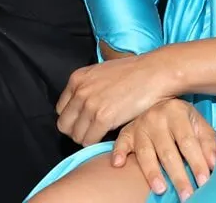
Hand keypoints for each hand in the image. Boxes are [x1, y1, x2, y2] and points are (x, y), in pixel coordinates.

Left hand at [55, 53, 176, 145]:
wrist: (154, 72)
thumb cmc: (134, 73)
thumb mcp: (102, 73)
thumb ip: (88, 87)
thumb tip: (82, 105)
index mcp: (77, 78)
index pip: (61, 109)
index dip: (73, 119)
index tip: (84, 122)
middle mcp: (80, 91)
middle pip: (64, 124)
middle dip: (77, 131)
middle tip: (92, 131)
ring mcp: (90, 104)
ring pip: (75, 135)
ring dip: (87, 138)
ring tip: (102, 134)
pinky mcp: (102, 117)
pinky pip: (89, 140)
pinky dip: (96, 142)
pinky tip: (108, 135)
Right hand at [112, 99, 215, 199]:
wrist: (160, 105)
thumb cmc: (183, 121)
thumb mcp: (199, 125)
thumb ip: (208, 143)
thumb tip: (213, 164)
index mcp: (177, 111)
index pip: (188, 142)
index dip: (196, 162)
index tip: (204, 182)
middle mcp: (157, 117)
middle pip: (168, 151)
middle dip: (178, 176)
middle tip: (186, 195)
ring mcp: (140, 125)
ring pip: (145, 152)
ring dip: (152, 172)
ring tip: (160, 189)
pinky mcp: (126, 132)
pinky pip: (120, 143)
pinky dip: (118, 153)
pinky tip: (118, 165)